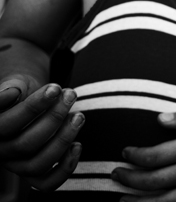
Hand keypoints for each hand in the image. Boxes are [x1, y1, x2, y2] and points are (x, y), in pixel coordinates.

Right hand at [0, 75, 82, 191]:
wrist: (28, 96)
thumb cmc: (23, 89)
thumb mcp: (17, 81)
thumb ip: (12, 86)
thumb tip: (11, 93)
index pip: (7, 124)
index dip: (33, 107)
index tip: (55, 87)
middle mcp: (1, 150)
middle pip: (25, 145)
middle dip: (54, 118)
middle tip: (71, 95)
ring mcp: (16, 164)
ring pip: (37, 165)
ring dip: (63, 140)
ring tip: (79, 115)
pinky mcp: (34, 172)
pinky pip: (46, 183)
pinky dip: (65, 168)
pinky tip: (77, 145)